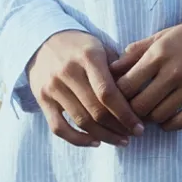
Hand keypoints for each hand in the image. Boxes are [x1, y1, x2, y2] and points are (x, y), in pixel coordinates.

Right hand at [26, 30, 144, 147]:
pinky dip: (78, 140)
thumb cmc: (81, 46)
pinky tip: (95, 141)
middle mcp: (68, 71)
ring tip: (120, 140)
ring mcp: (53, 86)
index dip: (126, 114)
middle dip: (119, 127)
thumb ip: (119, 69)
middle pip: (96, 110)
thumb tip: (139, 97)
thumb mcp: (102, 48)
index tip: (140, 126)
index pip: (108, 92)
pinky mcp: (42, 98)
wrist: (43, 39)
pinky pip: (59, 128)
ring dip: (104, 136)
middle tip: (133, 134)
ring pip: (81, 122)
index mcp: (88, 56)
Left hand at [108, 20, 181, 130]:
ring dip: (149, 118)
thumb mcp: (160, 37)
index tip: (117, 98)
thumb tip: (110, 69)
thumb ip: (135, 53)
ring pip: (159, 116)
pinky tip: (164, 119)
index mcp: (160, 53)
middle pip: (141, 105)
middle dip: (131, 111)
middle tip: (130, 110)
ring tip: (147, 113)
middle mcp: (175, 71)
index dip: (117, 96)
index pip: (128, 85)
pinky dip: (168, 125)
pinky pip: (181, 122)